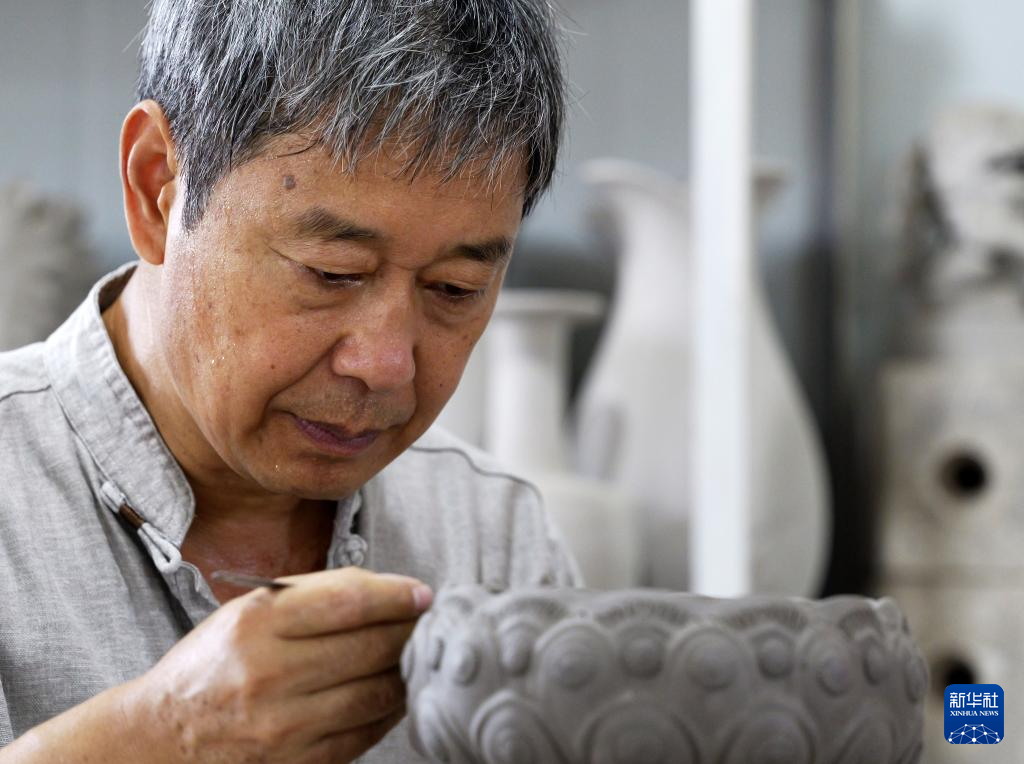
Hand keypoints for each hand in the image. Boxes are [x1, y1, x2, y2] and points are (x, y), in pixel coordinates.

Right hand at [124, 567, 432, 763]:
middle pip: (369, 648)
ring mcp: (283, 725)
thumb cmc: (212, 664)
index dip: (395, 595)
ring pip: (375, 693)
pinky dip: (388, 710)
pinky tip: (395, 692)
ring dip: (407, 672)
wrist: (160, 738)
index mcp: (257, 624)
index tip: (422, 594)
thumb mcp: (246, 611)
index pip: (348, 601)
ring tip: (418, 656)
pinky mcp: (296, 763)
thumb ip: (313, 594)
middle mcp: (269, 674)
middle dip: (410, 632)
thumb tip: (385, 589)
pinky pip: (364, 733)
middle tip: (430, 623)